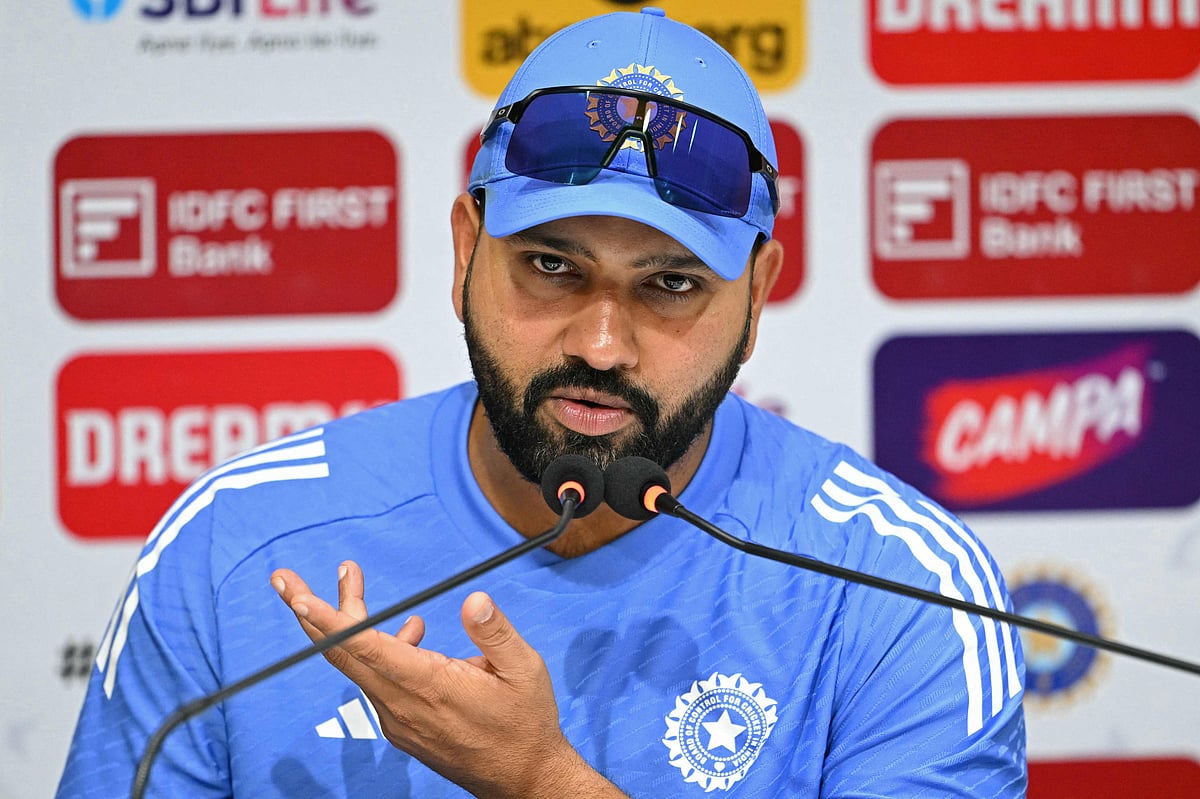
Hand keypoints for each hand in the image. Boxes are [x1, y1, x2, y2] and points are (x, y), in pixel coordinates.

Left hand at [270, 561, 625, 798]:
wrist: (522, 780)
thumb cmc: (525, 724)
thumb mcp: (524, 670)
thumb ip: (495, 633)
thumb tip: (472, 599)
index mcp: (428, 684)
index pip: (364, 647)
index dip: (328, 620)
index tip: (298, 597)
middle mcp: (402, 703)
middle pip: (341, 653)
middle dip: (309, 613)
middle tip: (284, 579)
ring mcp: (397, 717)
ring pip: (357, 663)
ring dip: (348, 621)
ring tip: (351, 578)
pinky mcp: (403, 725)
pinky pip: (377, 679)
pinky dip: (377, 647)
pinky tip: (412, 630)